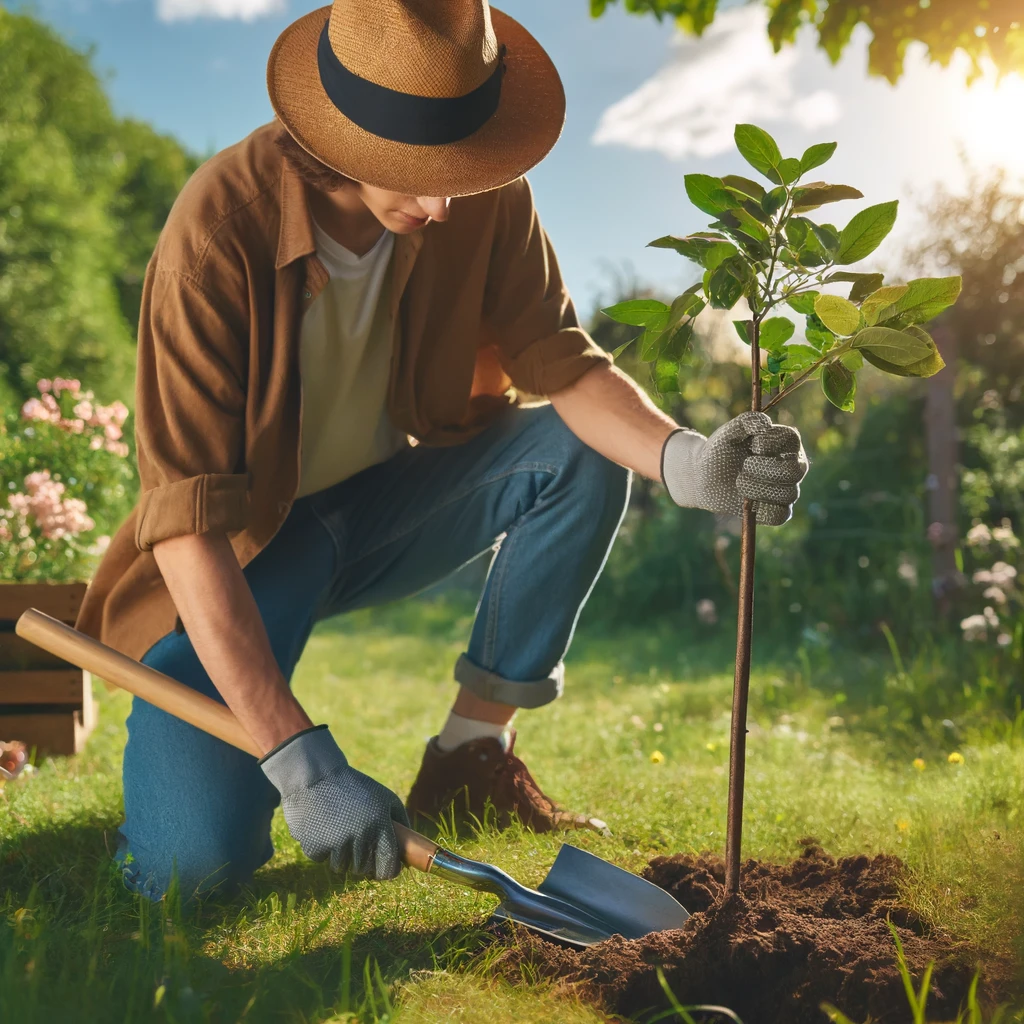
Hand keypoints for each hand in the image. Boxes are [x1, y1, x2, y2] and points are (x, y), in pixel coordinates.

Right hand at [259, 725, 408, 879]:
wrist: (316, 776)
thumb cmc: (355, 787)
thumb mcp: (384, 797)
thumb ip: (400, 822)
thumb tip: (408, 851)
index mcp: (380, 824)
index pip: (388, 867)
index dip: (388, 872)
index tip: (386, 869)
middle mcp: (360, 836)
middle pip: (363, 870)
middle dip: (362, 862)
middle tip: (357, 845)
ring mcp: (336, 843)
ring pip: (341, 867)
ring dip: (340, 855)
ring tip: (338, 831)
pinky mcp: (315, 846)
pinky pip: (322, 859)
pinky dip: (322, 849)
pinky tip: (322, 827)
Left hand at [661, 412, 807, 525]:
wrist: (703, 477)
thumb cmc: (719, 451)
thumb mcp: (727, 433)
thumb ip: (745, 422)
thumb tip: (765, 423)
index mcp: (783, 442)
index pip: (792, 439)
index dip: (771, 443)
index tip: (751, 445)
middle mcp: (790, 465)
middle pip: (796, 471)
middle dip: (765, 469)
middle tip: (744, 466)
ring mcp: (785, 490)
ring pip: (788, 494)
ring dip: (757, 488)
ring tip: (739, 481)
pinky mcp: (775, 511)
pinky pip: (780, 515)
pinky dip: (761, 508)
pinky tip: (746, 501)